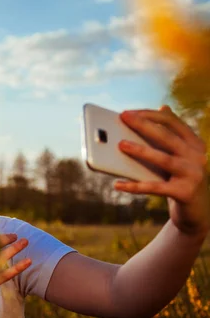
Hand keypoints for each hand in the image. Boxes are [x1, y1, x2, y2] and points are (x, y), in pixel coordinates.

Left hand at [115, 105, 209, 237]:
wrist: (198, 210)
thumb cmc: (179, 178)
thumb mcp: (177, 156)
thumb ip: (170, 135)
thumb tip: (162, 107)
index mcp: (194, 143)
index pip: (172, 122)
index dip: (150, 115)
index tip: (128, 113)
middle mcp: (197, 156)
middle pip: (167, 137)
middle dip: (144, 125)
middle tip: (123, 117)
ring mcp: (193, 174)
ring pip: (164, 159)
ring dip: (141, 151)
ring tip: (120, 144)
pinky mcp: (185, 193)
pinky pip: (156, 188)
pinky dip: (135, 186)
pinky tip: (117, 184)